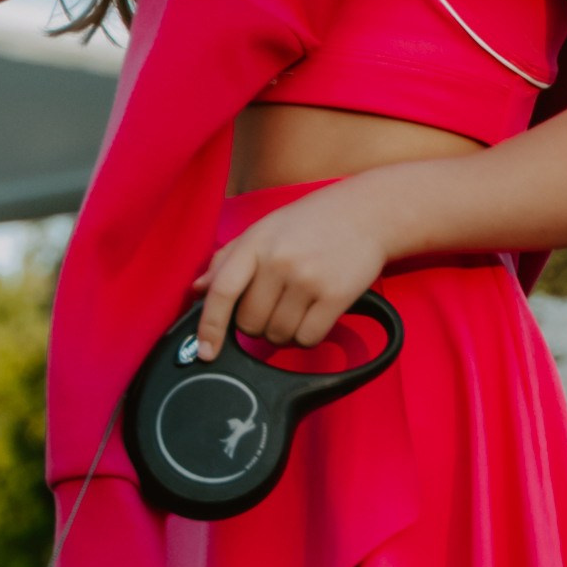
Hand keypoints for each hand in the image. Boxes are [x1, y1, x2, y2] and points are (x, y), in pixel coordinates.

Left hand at [193, 179, 396, 357]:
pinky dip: (306, 337)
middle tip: (274, 306)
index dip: (209, 327)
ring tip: (296, 307)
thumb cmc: (310, 223)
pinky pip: (307, 339)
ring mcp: (307, 279)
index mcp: (255, 243)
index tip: (205, 352)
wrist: (368, 213)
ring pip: (277, 336)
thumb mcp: (264, 229)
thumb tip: (197, 290)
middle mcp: (279, 261)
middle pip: (249, 325)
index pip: (221, 292)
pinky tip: (313, 316)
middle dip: (256, 326)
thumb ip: (227, 259)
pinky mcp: (335, 296)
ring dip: (282, 333)